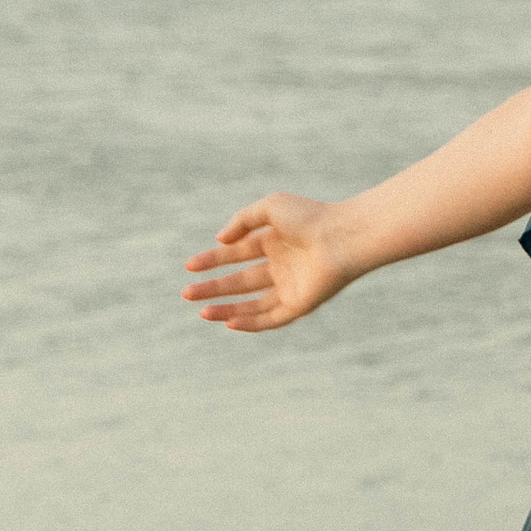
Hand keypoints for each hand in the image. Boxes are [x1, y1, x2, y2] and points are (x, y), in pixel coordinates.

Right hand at [182, 194, 351, 332]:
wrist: (343, 236)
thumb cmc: (310, 217)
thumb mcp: (270, 207)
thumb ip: (242, 221)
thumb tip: (220, 240)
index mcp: (275, 242)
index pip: (236, 254)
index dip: (212, 260)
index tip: (189, 267)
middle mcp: (282, 265)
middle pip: (240, 281)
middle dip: (213, 287)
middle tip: (187, 293)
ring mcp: (291, 286)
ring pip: (252, 303)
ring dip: (227, 308)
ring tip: (202, 312)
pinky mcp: (301, 304)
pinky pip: (271, 318)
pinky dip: (251, 322)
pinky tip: (229, 322)